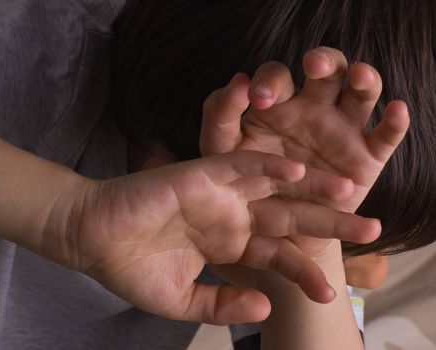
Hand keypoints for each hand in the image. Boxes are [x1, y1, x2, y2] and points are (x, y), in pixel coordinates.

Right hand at [39, 150, 378, 324]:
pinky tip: (297, 172)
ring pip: (274, 186)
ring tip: (349, 193)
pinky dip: (267, 166)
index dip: (303, 273)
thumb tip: (266, 305)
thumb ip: (224, 303)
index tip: (330, 294)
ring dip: (310, 188)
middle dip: (328, 225)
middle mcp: (230, 216)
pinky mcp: (200, 174)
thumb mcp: (183, 300)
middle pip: (288, 219)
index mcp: (228, 245)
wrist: (91, 239)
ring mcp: (218, 194)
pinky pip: (240, 165)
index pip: (276, 258)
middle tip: (370, 230)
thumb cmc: (131, 268)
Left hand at [201, 46, 409, 257]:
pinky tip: (396, 110)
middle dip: (323, 63)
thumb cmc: (242, 182)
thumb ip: (220, 116)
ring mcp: (342, 130)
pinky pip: (385, 136)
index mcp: (277, 104)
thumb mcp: (222, 150)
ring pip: (360, 95)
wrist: (271, 230)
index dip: (270, 81)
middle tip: (312, 67)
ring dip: (364, 81)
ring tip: (359, 76)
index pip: (278, 76)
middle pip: (327, 72)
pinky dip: (395, 122)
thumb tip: (238, 79)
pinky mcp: (366, 158)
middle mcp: (313, 109)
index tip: (259, 98)